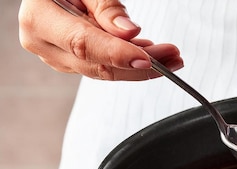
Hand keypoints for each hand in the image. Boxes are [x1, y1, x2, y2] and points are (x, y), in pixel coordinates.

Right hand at [18, 0, 183, 80]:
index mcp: (40, 20)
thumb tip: (129, 32)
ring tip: (171, 56)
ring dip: (142, 66)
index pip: (83, 45)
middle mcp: (44, 44)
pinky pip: (104, 66)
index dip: (117, 55)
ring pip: (105, 70)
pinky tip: (153, 55)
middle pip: (98, 66)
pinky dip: (130, 61)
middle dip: (141, 65)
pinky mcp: (71, 61)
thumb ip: (106, 6)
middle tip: (173, 57)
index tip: (147, 60)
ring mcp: (57, 57)